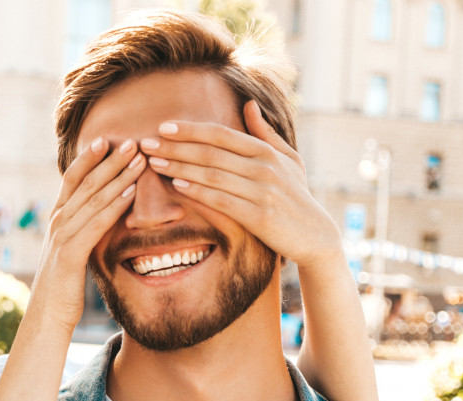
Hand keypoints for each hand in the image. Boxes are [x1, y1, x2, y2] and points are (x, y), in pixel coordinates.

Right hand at [29, 136, 144, 331]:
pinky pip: (95, 223)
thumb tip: (99, 219)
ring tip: (139, 158)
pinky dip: (114, 205)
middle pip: (85, 182)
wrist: (47, 317)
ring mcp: (62, 236)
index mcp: (58, 219)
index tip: (109, 139)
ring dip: (118, 176)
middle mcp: (57, 222)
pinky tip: (131, 192)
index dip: (90, 158)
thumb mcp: (72, 253)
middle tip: (133, 140)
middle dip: (110, 160)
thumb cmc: (63, 287)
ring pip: (93, 198)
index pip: (73, 180)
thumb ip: (82, 232)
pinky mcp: (70, 254)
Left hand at [138, 100, 343, 268]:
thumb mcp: (288, 159)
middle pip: (211, 152)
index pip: (221, 135)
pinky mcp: (259, 216)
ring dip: (180, 167)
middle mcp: (264, 168)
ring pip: (213, 174)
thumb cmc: (297, 195)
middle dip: (175, 147)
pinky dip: (198, 191)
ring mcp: (262, 191)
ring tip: (154, 161)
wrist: (315, 235)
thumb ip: (265, 133)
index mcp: (267, 152)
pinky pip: (221, 200)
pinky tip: (177, 184)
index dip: (191, 130)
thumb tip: (249, 104)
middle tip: (147, 143)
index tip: (163, 127)